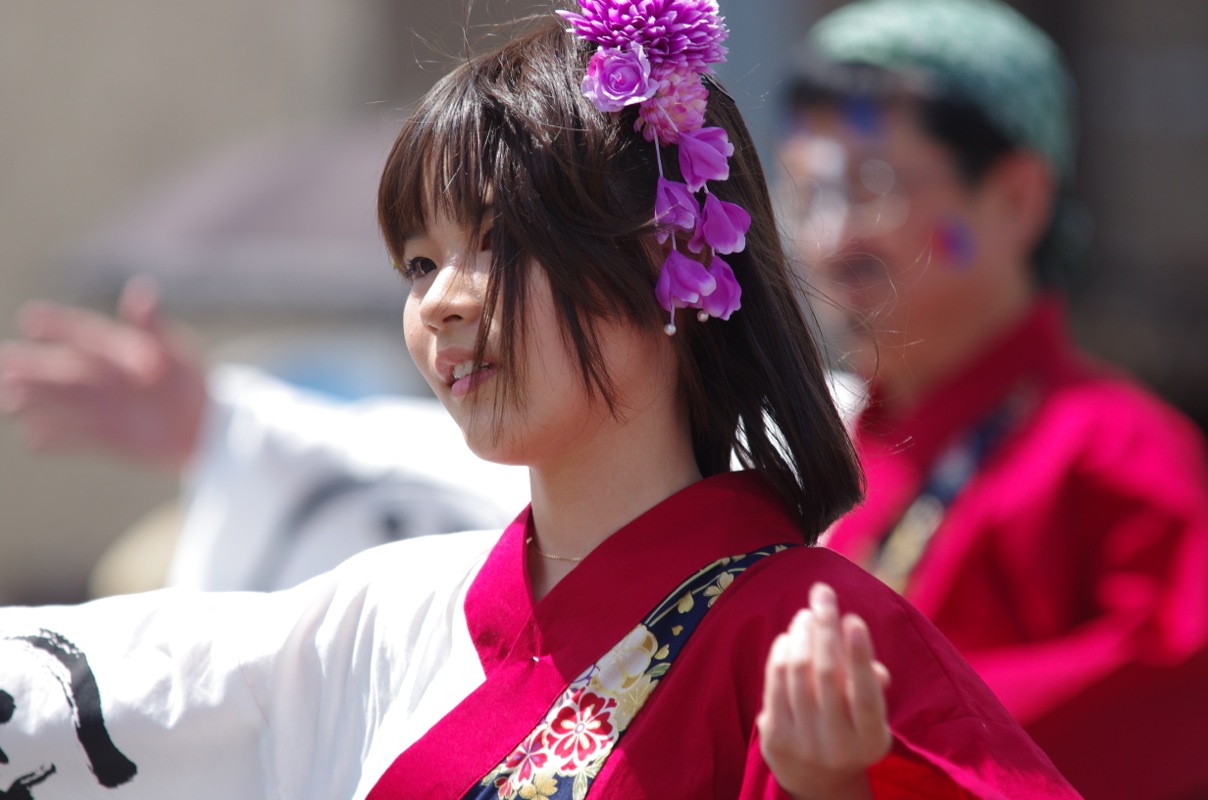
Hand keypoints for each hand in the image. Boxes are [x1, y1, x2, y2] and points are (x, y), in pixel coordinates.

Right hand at [0, 276, 206, 469]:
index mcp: (115, 349)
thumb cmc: (189, 380)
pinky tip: (33, 438)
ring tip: (9, 396)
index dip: (57, 325)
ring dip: (33, 398)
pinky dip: (54, 438)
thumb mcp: (176, 350)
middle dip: (30, 364)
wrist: (203, 425)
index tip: (31, 317)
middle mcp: (99, 377)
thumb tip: (142, 289)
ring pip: (58, 401)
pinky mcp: (103, 437)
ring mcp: (99, 408)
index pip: (81, 332)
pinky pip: (73, 437)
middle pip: (59, 369)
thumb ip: (154, 325)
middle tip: (4, 360)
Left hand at [758, 582, 892, 799]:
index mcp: (871, 741)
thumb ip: (871, 684)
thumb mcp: (869, 716)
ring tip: (806, 614)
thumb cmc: (850, 729)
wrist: (816, 780)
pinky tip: (788, 637)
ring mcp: (803, 743)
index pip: (865, 696)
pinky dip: (781, 652)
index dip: (859, 656)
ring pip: (798, 672)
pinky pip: (775, 681)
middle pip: (827, 674)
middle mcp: (837, 746)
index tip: (853, 618)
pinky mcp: (774, 738)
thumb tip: (866, 656)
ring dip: (801, 633)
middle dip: (825, 626)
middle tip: (823, 593)